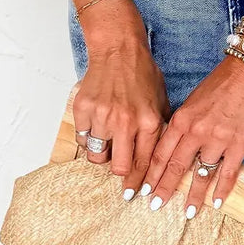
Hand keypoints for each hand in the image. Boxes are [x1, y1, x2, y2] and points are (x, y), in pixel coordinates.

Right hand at [73, 0, 168, 187]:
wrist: (118, 49)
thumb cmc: (142, 75)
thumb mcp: (161, 104)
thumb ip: (159, 131)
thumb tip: (158, 162)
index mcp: (148, 122)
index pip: (144, 163)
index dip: (137, 183)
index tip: (133, 195)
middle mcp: (125, 122)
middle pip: (117, 167)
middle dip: (119, 172)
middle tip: (119, 166)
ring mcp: (102, 116)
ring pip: (96, 155)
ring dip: (102, 153)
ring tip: (108, 141)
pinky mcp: (83, 108)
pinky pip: (82, 137)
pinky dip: (88, 137)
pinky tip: (96, 126)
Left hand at [142, 56, 243, 215]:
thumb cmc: (223, 84)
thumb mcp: (193, 101)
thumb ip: (183, 125)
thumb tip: (175, 147)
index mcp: (182, 119)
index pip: (161, 153)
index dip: (151, 174)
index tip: (144, 189)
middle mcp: (196, 131)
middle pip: (176, 167)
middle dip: (164, 189)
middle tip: (155, 206)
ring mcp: (218, 139)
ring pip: (201, 173)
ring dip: (193, 195)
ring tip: (187, 212)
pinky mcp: (239, 144)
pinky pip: (228, 172)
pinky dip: (221, 189)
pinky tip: (216, 202)